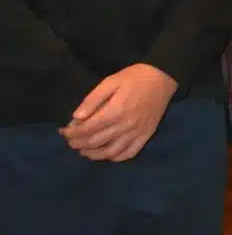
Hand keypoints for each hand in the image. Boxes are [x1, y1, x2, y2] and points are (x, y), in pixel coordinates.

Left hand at [59, 63, 177, 161]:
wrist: (163, 77)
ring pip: (111, 152)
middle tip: (70, 141)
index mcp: (115, 111)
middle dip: (78, 144)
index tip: (63, 131)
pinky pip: (129, 153)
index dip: (71, 133)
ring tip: (84, 151)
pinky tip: (107, 154)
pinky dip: (115, 157)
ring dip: (94, 155)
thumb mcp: (110, 81)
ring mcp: (137, 132)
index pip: (87, 129)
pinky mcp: (146, 135)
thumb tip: (76, 118)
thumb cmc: (134, 77)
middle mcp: (125, 126)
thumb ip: (92, 99)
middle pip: (95, 142)